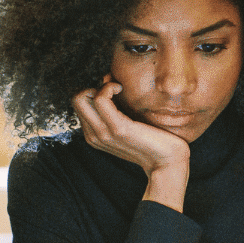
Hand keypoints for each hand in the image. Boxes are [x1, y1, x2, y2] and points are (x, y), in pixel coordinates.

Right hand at [73, 79, 191, 211]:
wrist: (167, 161)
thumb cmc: (152, 140)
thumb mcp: (128, 124)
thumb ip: (115, 110)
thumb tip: (107, 81)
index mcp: (94, 136)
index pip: (80, 105)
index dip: (94, 91)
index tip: (113, 90)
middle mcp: (94, 136)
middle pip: (76, 100)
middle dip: (93, 87)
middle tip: (114, 89)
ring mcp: (104, 133)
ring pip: (82, 98)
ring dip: (101, 86)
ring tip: (119, 88)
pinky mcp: (118, 128)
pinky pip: (100, 99)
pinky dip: (108, 88)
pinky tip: (121, 88)